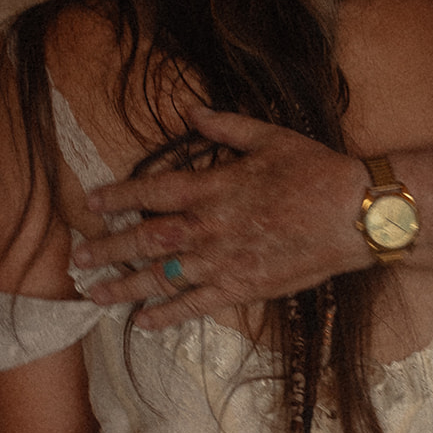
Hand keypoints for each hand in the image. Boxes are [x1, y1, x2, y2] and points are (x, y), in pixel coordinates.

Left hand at [74, 108, 370, 327]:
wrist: (355, 214)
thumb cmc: (316, 171)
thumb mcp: (271, 137)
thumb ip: (225, 126)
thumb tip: (189, 111)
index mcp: (215, 186)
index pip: (153, 192)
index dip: (118, 197)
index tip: (92, 202)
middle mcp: (211, 226)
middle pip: (146, 239)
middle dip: (107, 247)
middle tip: (76, 258)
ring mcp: (224, 261)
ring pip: (162, 277)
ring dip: (124, 285)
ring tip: (93, 292)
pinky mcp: (243, 288)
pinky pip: (196, 306)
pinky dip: (166, 315)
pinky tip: (142, 321)